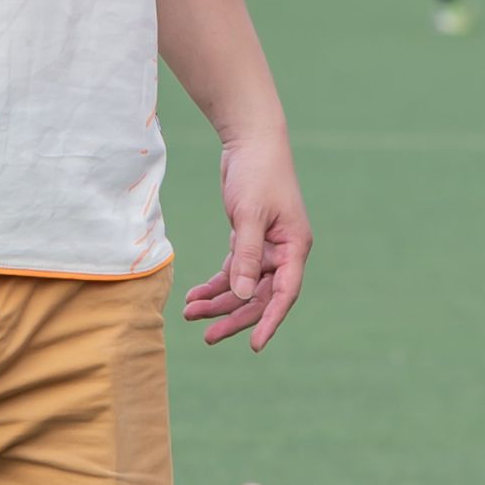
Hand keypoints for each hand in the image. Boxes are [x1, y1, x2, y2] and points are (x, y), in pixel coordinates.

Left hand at [181, 121, 310, 349]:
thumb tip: (240, 295)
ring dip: (218, 302)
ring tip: (190, 314)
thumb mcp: (250, 213)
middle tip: (207, 337)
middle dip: (234, 316)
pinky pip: (233, 271)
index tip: (254, 344)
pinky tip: (195, 296)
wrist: (250, 140)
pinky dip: (215, 284)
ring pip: (243, 287)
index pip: (285, 293)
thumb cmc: (257, 172)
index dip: (270, 321)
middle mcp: (283, 252)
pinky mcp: (247, 240)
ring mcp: (266, 247)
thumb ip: (246, 255)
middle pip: (260, 296)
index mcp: (294, 246)